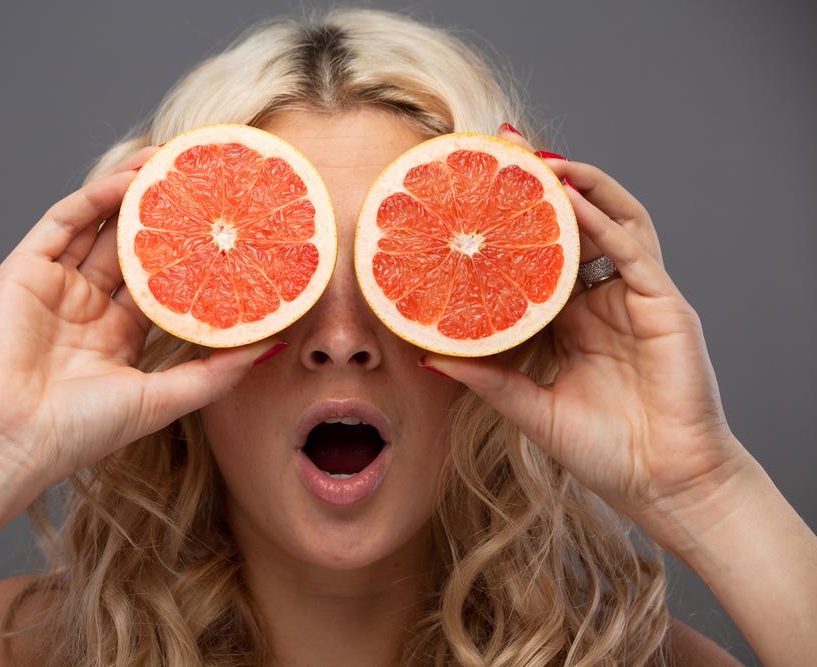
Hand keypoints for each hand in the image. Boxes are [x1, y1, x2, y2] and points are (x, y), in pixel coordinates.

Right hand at [0, 146, 281, 491]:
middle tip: (200, 178)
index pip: (161, 278)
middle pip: (132, 243)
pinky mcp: (24, 269)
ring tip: (169, 160)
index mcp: (118, 333)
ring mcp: (56, 284)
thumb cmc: (84, 430)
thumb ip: (217, 372)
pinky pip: (64, 222)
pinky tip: (129, 180)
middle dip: (164, 211)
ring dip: (131, 190)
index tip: (229, 225)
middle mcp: (88, 304)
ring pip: (99, 224)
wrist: (13, 440)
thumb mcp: (164, 398)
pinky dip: (95, 197)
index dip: (191, 250)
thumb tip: (271, 345)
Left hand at [422, 125, 750, 547]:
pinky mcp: (665, 304)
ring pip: (612, 223)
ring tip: (543, 161)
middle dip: (545, 189)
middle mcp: (604, 302)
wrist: (663, 486)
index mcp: (574, 322)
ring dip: (581, 187)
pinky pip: (634, 250)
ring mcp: (637, 298)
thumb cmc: (606, 452)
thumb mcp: (530, 408)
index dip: (513, 226)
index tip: (475, 196)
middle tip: (506, 152)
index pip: (541, 258)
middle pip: (576, 228)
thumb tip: (429, 357)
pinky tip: (575, 198)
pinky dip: (605, 221)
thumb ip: (487, 380)